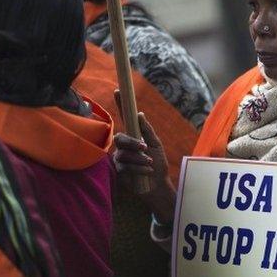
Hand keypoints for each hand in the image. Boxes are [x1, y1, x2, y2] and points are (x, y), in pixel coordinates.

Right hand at [111, 90, 174, 222]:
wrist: (159, 185)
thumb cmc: (158, 164)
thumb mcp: (156, 145)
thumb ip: (148, 131)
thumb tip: (140, 114)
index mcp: (133, 136)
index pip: (125, 118)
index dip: (120, 105)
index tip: (118, 91)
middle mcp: (124, 146)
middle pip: (120, 138)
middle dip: (132, 143)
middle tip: (144, 148)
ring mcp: (119, 158)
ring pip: (123, 154)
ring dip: (139, 159)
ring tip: (150, 164)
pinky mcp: (118, 172)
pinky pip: (125, 167)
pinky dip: (138, 169)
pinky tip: (147, 172)